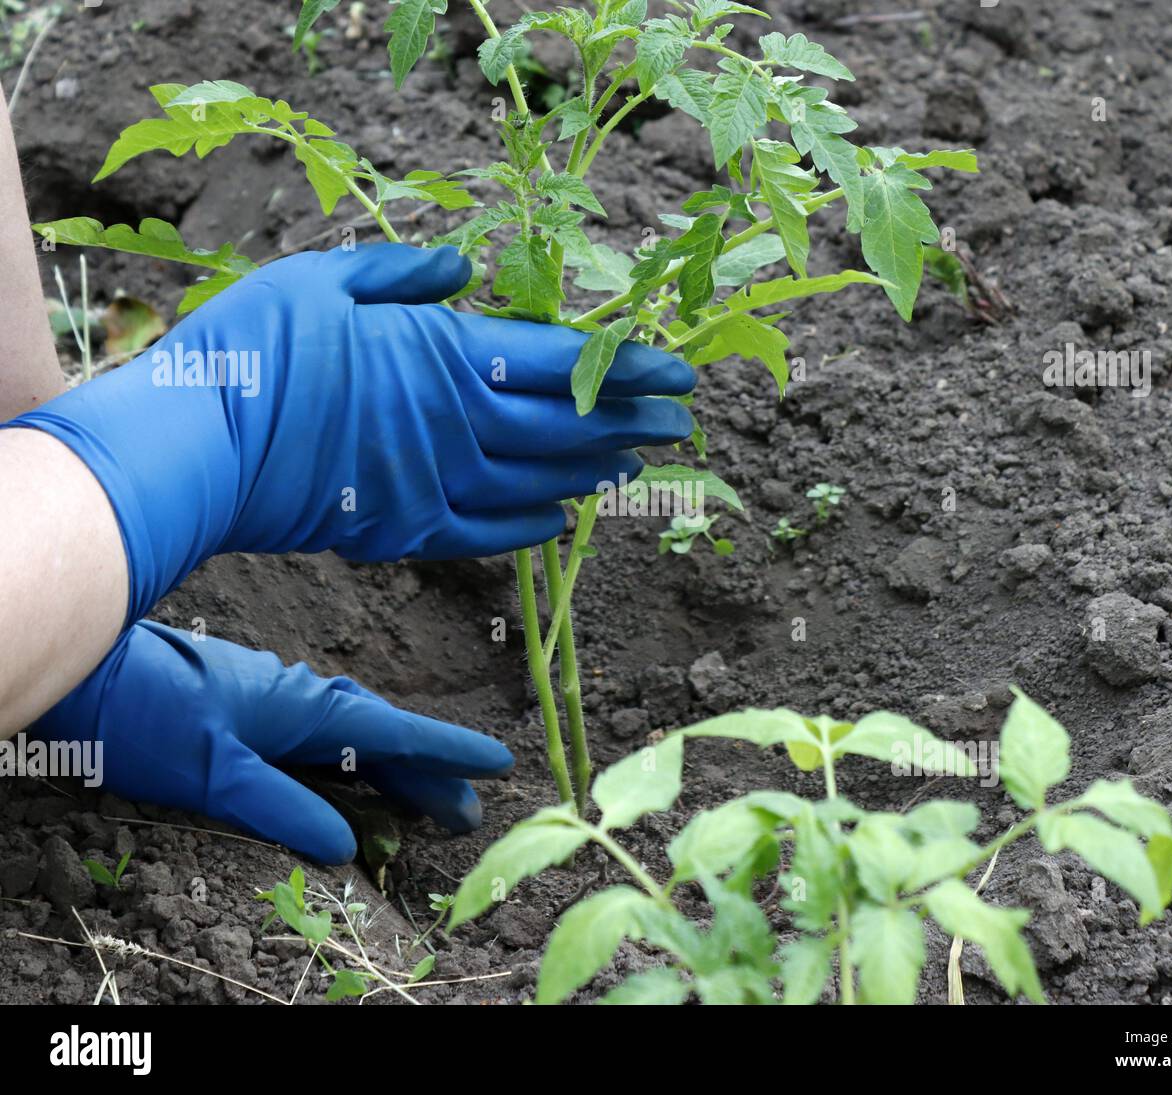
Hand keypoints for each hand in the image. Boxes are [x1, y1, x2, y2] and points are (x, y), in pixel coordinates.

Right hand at [6, 244, 693, 624]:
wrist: (197, 446)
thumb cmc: (255, 350)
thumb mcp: (325, 281)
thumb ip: (403, 276)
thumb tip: (465, 269)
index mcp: (448, 359)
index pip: (565, 364)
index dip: (629, 369)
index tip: (679, 375)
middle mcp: (460, 428)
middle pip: (567, 428)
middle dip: (630, 423)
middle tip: (679, 422)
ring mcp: (437, 486)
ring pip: (537, 483)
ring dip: (592, 473)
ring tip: (633, 464)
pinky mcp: (405, 531)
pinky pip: (486, 534)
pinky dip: (529, 528)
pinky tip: (560, 522)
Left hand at [32, 621, 513, 862]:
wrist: (88, 669)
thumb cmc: (148, 714)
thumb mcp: (213, 773)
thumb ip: (282, 807)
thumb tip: (347, 847)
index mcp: (305, 709)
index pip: (393, 733)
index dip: (446, 752)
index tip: (497, 762)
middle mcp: (299, 699)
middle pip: (379, 739)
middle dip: (426, 775)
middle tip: (467, 813)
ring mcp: (274, 700)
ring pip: (349, 737)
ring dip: (389, 768)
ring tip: (424, 802)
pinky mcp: (247, 707)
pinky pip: (319, 737)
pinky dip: (349, 759)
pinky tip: (345, 775)